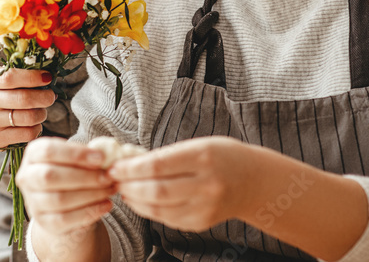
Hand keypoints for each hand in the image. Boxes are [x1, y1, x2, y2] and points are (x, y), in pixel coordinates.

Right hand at [0, 67, 55, 147]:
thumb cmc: (4, 97)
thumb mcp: (8, 82)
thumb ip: (26, 76)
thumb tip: (50, 78)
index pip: (10, 77)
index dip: (33, 77)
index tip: (48, 77)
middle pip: (24, 98)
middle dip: (45, 97)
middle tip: (51, 96)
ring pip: (29, 117)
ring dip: (42, 113)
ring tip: (41, 111)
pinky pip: (28, 133)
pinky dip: (37, 128)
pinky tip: (33, 124)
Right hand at [17, 137, 115, 234]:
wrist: (64, 202)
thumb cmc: (72, 171)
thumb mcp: (75, 158)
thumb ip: (87, 155)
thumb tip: (107, 154)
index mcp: (33, 154)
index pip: (48, 151)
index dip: (75, 153)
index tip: (101, 158)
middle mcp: (26, 177)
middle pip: (50, 176)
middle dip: (84, 176)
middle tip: (108, 176)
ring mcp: (32, 201)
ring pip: (59, 199)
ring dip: (90, 194)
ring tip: (110, 189)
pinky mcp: (43, 222)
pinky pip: (65, 219)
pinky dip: (89, 212)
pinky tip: (106, 204)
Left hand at [108, 136, 255, 231]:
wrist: (254, 182)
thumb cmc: (222, 156)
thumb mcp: (198, 145)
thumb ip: (167, 155)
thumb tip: (129, 162)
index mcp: (203, 157)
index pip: (157, 165)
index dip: (130, 168)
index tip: (115, 166)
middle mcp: (205, 184)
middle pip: (155, 190)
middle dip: (128, 186)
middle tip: (114, 179)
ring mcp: (204, 207)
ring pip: (157, 209)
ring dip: (134, 200)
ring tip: (123, 189)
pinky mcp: (201, 223)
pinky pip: (166, 219)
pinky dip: (148, 210)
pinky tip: (140, 200)